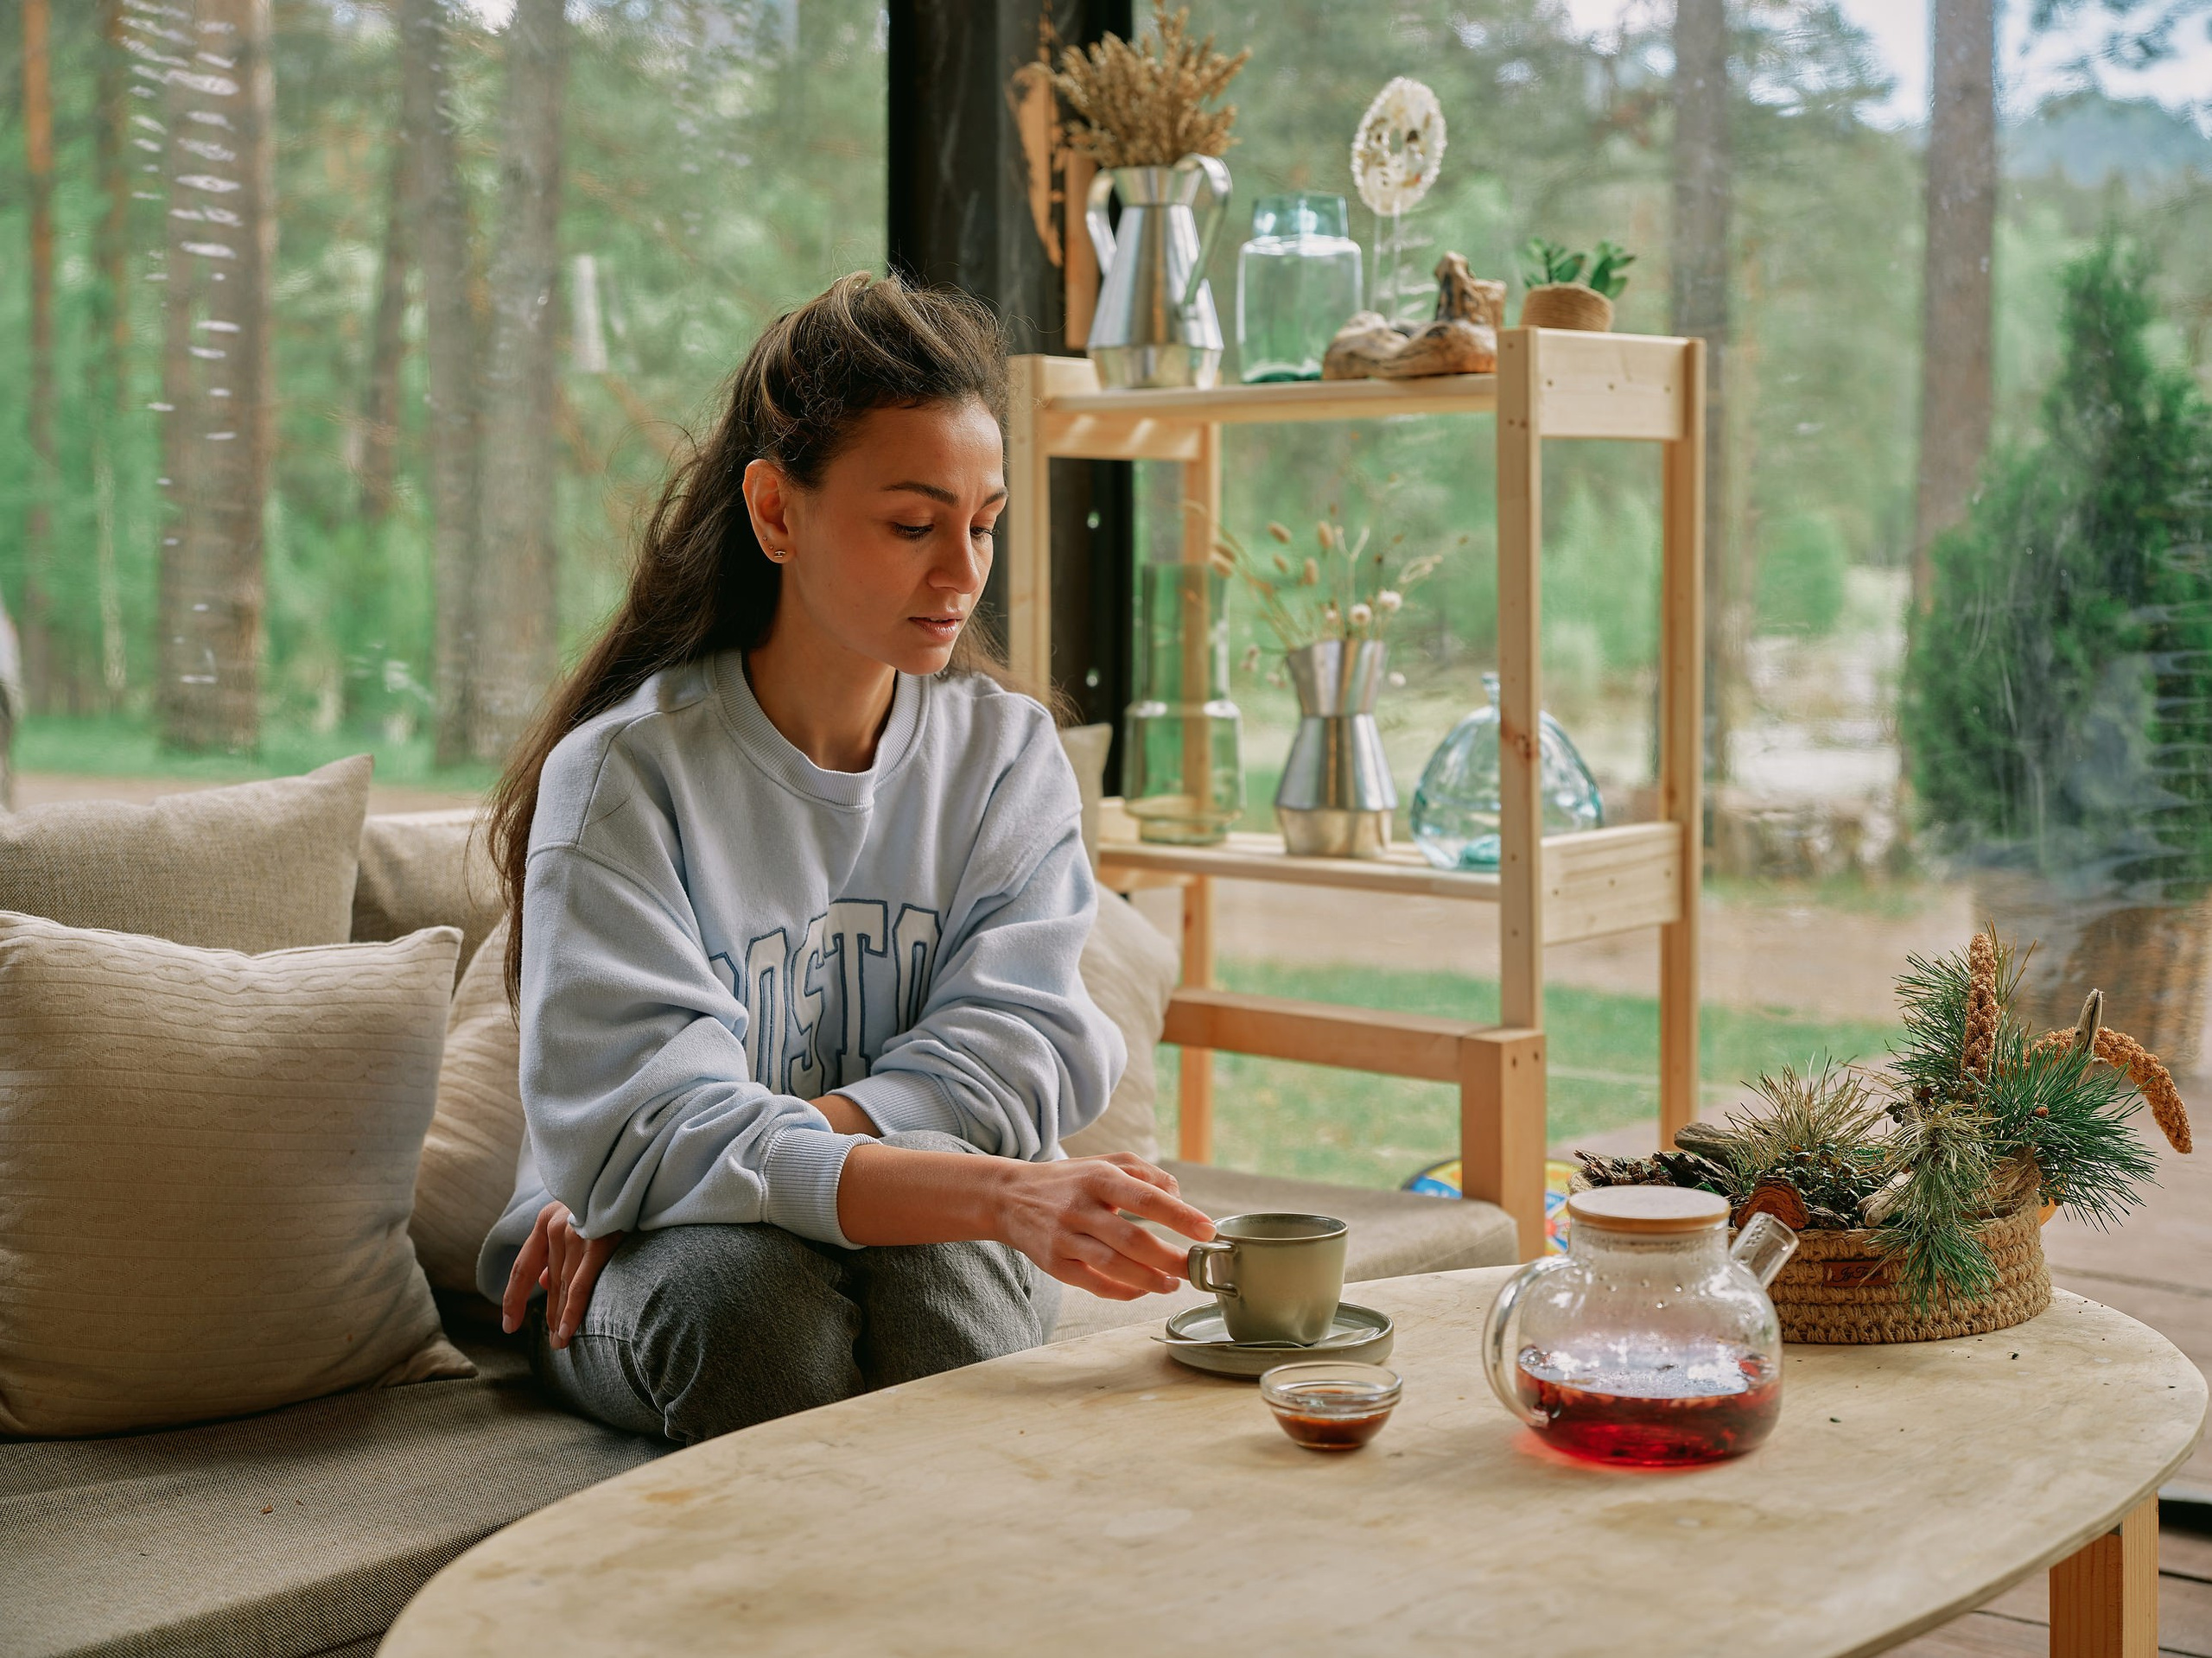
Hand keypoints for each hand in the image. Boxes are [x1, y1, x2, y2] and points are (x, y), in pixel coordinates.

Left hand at [502, 1200, 623, 1347]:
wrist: (635, 1173)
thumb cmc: (609, 1198)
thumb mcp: (576, 1217)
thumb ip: (556, 1247)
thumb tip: (544, 1281)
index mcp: (546, 1219)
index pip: (523, 1267)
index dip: (513, 1299)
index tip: (508, 1326)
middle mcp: (554, 1226)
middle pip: (549, 1283)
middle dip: (549, 1315)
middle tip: (554, 1343)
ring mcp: (574, 1234)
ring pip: (563, 1287)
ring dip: (560, 1319)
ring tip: (560, 1344)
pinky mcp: (597, 1243)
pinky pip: (580, 1286)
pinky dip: (571, 1312)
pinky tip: (565, 1332)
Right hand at [993, 1153, 1215, 1301]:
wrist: (1008, 1198)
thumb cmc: (1068, 1181)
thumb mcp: (1103, 1163)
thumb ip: (1144, 1173)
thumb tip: (1178, 1195)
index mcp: (1097, 1178)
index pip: (1145, 1197)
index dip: (1179, 1215)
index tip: (1207, 1230)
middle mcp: (1079, 1208)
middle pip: (1132, 1240)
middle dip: (1170, 1258)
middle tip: (1195, 1267)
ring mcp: (1064, 1239)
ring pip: (1114, 1266)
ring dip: (1151, 1280)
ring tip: (1174, 1284)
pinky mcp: (1054, 1265)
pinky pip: (1095, 1284)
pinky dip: (1124, 1291)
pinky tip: (1144, 1289)